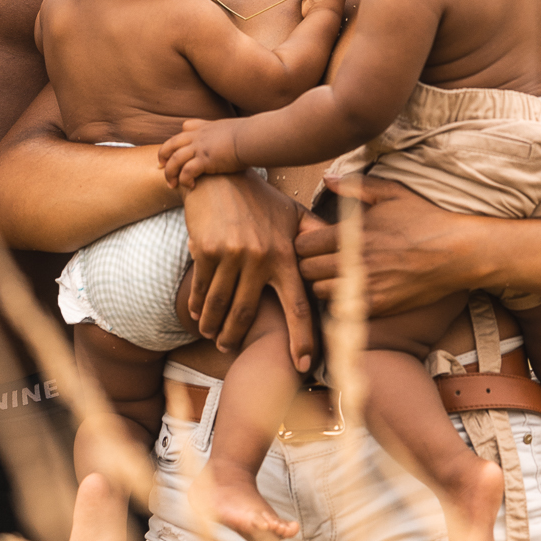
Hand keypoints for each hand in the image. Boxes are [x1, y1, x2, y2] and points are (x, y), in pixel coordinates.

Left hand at [159, 117, 243, 188]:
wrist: (253, 138)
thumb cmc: (251, 136)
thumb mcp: (236, 129)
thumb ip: (231, 135)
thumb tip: (240, 141)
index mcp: (206, 128)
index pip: (185, 128)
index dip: (178, 140)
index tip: (174, 151)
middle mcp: (198, 136)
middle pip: (171, 144)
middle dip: (163, 157)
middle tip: (161, 168)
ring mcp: (200, 148)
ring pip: (174, 160)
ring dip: (170, 173)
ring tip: (171, 185)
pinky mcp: (205, 160)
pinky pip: (187, 171)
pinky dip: (185, 180)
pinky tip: (190, 187)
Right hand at [181, 173, 308, 353]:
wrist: (219, 174)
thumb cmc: (259, 198)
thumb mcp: (292, 213)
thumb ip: (316, 237)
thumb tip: (343, 255)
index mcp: (285, 255)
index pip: (297, 305)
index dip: (301, 339)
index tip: (301, 365)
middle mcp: (260, 258)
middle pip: (247, 313)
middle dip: (235, 336)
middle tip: (229, 348)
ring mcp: (232, 254)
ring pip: (220, 305)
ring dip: (213, 326)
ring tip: (211, 335)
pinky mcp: (207, 250)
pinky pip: (201, 288)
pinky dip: (197, 306)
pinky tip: (197, 315)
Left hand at [296, 172, 488, 312]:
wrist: (457, 252)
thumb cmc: (424, 219)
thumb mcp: (391, 193)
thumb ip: (355, 186)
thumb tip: (327, 179)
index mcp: (352, 233)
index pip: (304, 245)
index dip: (305, 243)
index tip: (314, 241)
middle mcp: (354, 262)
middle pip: (306, 270)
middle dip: (308, 263)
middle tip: (320, 258)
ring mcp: (365, 287)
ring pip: (320, 292)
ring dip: (322, 283)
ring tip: (335, 274)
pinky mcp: (379, 306)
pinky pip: (342, 309)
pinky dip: (341, 300)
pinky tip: (352, 288)